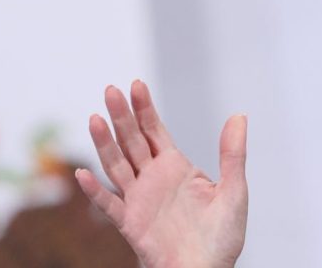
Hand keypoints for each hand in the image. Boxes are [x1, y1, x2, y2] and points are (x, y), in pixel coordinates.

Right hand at [75, 81, 247, 267]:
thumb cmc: (221, 236)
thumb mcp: (234, 190)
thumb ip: (233, 153)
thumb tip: (239, 115)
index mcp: (176, 167)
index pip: (155, 130)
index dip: (145, 108)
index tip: (136, 85)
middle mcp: (153, 179)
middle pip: (133, 142)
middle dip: (122, 116)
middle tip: (111, 90)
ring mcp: (139, 200)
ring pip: (117, 166)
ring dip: (105, 144)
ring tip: (95, 119)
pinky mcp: (131, 224)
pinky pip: (109, 206)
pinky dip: (95, 191)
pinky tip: (82, 173)